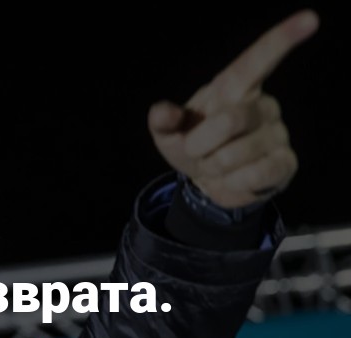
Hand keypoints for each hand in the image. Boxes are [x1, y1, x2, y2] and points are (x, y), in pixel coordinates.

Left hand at [148, 10, 318, 208]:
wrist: (209, 183)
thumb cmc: (193, 147)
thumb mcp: (169, 134)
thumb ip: (162, 121)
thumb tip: (162, 111)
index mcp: (234, 89)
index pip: (257, 61)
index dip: (282, 40)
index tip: (309, 19)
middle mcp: (262, 106)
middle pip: (229, 121)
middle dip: (199, 145)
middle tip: (196, 152)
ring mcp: (277, 134)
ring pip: (235, 154)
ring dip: (213, 167)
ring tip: (216, 165)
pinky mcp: (285, 163)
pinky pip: (256, 175)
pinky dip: (233, 183)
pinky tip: (234, 179)